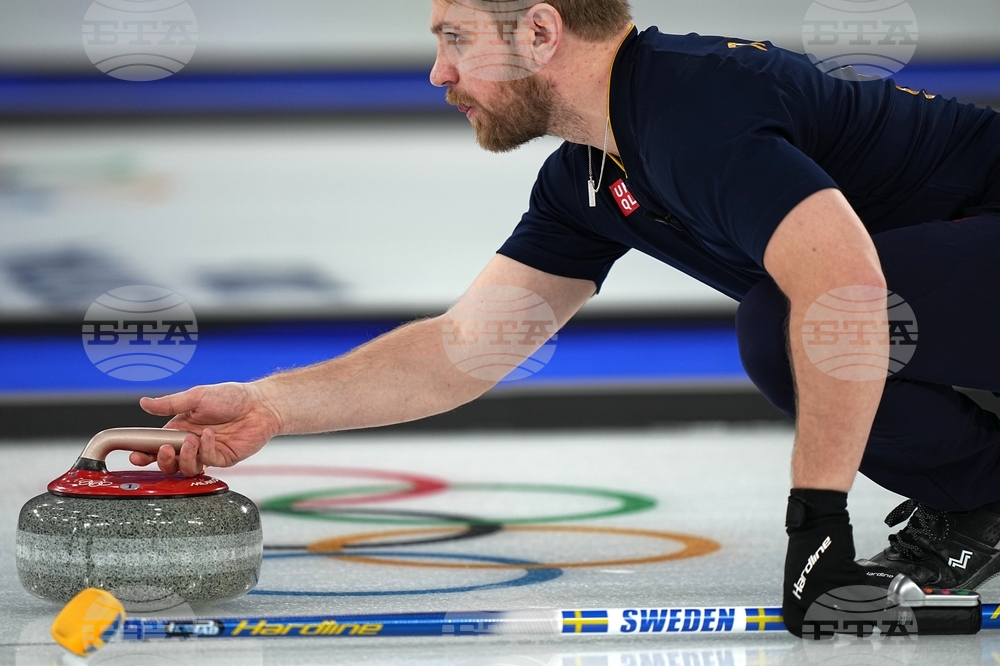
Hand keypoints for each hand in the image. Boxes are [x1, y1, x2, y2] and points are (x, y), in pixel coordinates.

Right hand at [131, 382, 283, 476]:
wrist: (260, 403)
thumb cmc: (230, 397)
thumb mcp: (196, 396)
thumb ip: (170, 403)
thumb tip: (144, 403)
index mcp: (180, 428)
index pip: (156, 445)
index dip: (144, 453)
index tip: (135, 456)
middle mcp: (191, 443)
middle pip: (169, 462)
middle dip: (162, 460)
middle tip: (165, 450)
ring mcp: (207, 452)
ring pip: (186, 468)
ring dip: (184, 457)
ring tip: (191, 440)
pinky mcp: (223, 458)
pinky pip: (208, 461)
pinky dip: (206, 449)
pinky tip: (210, 435)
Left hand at [783, 489, 872, 637]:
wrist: (816, 523)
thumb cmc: (808, 547)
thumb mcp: (798, 574)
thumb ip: (806, 595)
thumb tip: (819, 615)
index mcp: (792, 593)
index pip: (795, 624)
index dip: (811, 633)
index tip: (825, 634)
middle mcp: (806, 593)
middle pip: (829, 623)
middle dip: (845, 625)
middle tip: (855, 623)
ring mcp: (825, 586)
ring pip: (849, 613)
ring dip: (863, 616)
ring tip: (870, 615)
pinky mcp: (843, 577)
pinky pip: (860, 596)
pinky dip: (870, 597)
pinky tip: (872, 595)